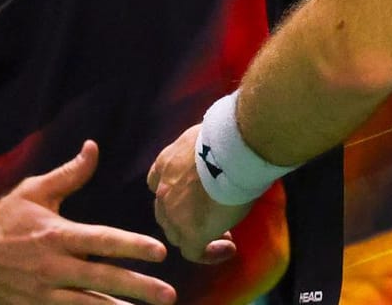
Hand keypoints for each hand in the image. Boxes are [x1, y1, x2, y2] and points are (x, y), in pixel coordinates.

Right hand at [0, 140, 178, 304]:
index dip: (131, 246)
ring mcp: (44, 293)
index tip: (159, 252)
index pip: (102, 241)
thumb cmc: (5, 220)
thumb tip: (93, 148)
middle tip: (167, 295)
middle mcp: (54, 266)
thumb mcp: (34, 192)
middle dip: (138, 287)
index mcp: (57, 235)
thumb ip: (69, 175)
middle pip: (103, 279)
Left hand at [147, 125, 250, 264]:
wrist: (233, 150)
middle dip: (185, 218)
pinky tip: (228, 248)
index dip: (175, 194)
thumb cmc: (228, 138)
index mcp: (165, 163)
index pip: (158, 184)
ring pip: (176, 234)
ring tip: (224, 235)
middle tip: (212, 217)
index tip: (197, 197)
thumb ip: (203, 150)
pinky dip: (208, 254)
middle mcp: (163, 189)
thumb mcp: (205, 137)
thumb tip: (221, 148)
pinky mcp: (191, 232)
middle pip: (165, 212)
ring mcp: (174, 213)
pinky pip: (193, 252)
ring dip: (197, 236)